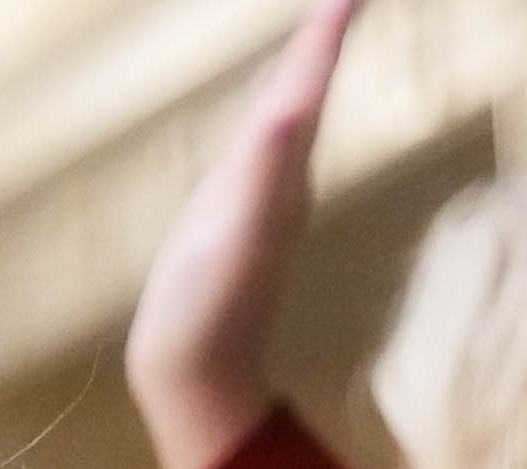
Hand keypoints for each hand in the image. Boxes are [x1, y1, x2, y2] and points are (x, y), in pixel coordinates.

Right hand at [122, 0, 361, 468]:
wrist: (198, 375)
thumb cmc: (207, 307)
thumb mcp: (236, 231)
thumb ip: (265, 168)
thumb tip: (294, 106)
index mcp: (282, 166)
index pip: (309, 80)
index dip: (328, 28)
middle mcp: (282, 173)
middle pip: (308, 85)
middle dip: (322, 33)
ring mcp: (260, 194)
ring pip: (290, 109)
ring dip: (304, 65)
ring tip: (318, 25)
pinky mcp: (235, 214)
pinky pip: (262, 142)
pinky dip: (271, 107)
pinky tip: (270, 106)